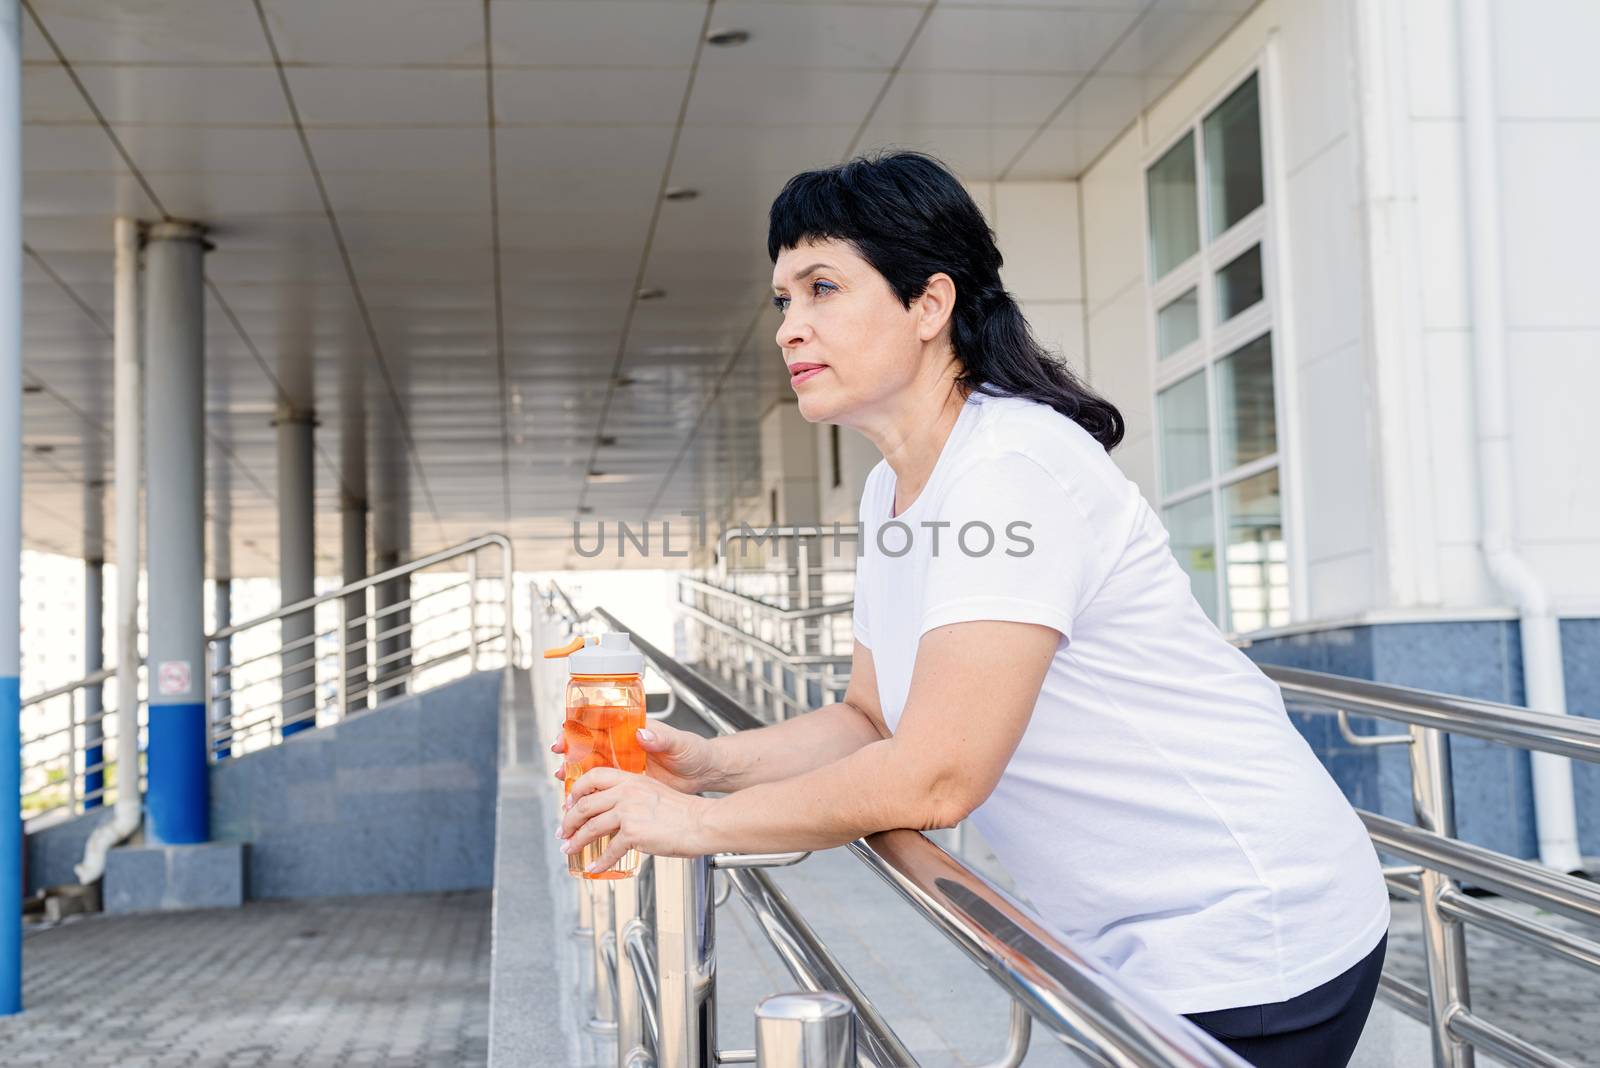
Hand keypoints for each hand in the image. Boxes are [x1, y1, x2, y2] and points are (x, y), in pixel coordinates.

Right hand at [551, 718, 719, 794]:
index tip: (565, 736)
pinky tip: (580, 803)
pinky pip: (605, 790)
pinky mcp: (629, 786)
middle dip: (570, 753)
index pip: (600, 724)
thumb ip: (662, 737)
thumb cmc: (695, 751)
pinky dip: (591, 795)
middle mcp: (625, 747)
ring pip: (593, 769)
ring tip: (561, 782)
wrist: (704, 773)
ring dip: (576, 775)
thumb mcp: (680, 742)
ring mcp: (625, 767)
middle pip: (590, 747)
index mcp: (633, 730)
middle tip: (557, 762)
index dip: (579, 728)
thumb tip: (643, 733)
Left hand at [557, 766, 714, 871]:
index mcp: (631, 779)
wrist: (701, 822)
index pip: (593, 776)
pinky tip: (595, 867)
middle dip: (569, 820)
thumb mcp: (654, 792)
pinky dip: (599, 861)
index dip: (576, 790)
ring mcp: (628, 812)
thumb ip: (633, 796)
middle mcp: (626, 792)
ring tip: (569, 849)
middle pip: (585, 804)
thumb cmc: (684, 812)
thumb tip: (615, 812)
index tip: (569, 803)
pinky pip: (609, 850)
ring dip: (576, 841)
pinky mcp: (633, 833)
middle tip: (563, 830)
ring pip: (591, 827)